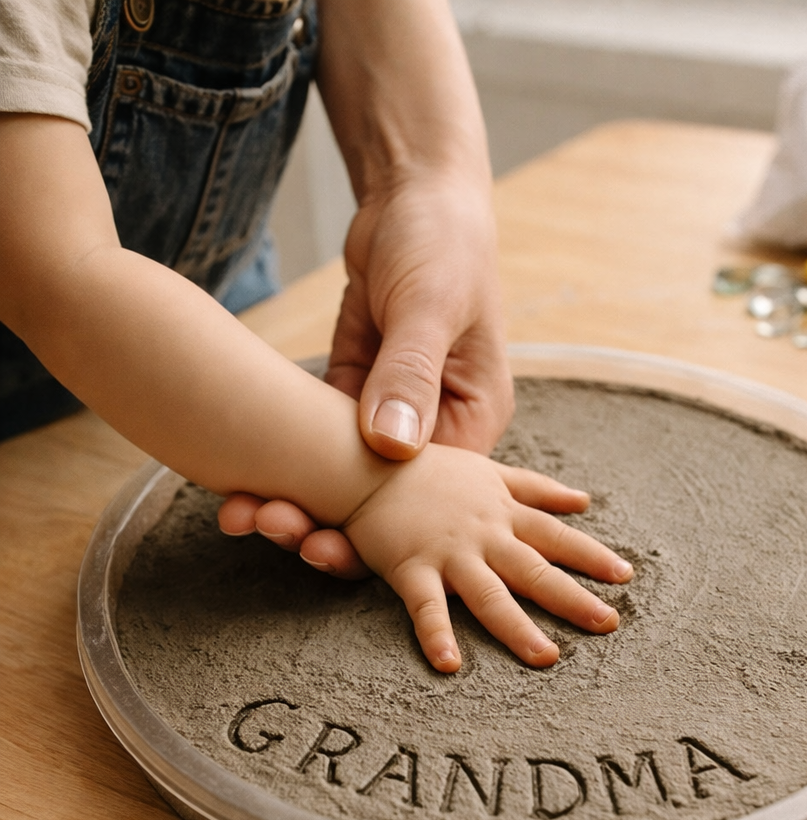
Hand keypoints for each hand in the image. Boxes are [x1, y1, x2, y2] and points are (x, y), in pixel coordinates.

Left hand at [219, 170, 512, 571]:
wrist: (411, 197)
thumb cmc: (442, 245)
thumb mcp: (431, 306)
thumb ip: (411, 375)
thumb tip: (390, 448)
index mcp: (475, 421)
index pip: (433, 502)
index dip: (380, 531)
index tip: (323, 543)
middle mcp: (437, 430)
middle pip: (383, 501)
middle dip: (327, 522)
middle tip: (266, 525)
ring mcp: (392, 417)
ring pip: (344, 478)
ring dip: (298, 496)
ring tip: (242, 511)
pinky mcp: (353, 395)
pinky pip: (318, 440)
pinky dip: (284, 459)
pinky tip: (240, 476)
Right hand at [342, 445, 633, 672]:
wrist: (368, 460)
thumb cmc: (430, 471)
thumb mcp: (491, 473)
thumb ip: (537, 490)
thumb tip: (583, 501)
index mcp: (503, 512)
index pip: (555, 536)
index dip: (590, 555)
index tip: (624, 575)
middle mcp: (483, 534)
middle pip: (535, 570)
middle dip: (573, 598)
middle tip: (609, 624)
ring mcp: (448, 551)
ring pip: (490, 594)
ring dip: (519, 627)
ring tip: (548, 658)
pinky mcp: (411, 566)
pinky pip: (426, 606)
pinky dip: (437, 634)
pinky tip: (451, 664)